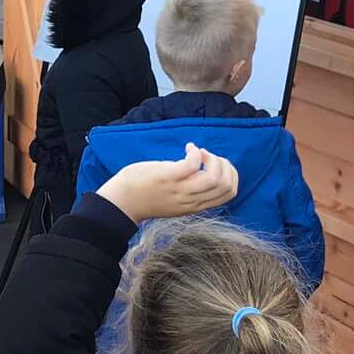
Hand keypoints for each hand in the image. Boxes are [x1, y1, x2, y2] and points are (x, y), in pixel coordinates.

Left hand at [96, 144, 239, 224]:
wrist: (122, 201)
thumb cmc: (145, 195)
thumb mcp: (175, 199)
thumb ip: (190, 190)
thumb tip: (201, 169)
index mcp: (195, 206)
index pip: (229, 194)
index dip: (232, 176)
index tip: (218, 165)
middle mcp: (191, 201)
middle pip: (226, 186)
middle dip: (225, 165)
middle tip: (209, 156)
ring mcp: (180, 190)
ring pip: (214, 178)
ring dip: (213, 159)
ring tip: (200, 152)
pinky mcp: (169, 178)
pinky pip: (193, 164)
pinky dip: (195, 152)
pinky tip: (188, 148)